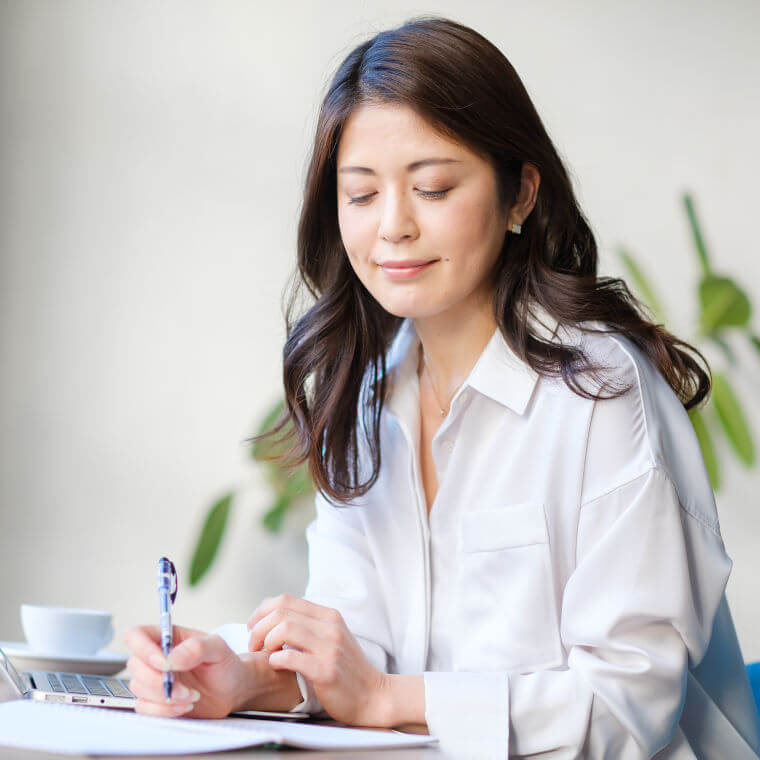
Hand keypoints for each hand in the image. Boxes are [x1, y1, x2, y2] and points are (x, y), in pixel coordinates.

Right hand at [123, 624, 253, 718]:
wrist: (232, 690)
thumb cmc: (224, 664)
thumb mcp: (218, 648)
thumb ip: (197, 647)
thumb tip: (171, 658)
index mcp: (168, 638)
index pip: (136, 635)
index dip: (143, 649)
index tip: (164, 664)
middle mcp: (156, 657)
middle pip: (134, 665)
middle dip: (159, 681)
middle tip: (185, 688)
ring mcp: (153, 680)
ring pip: (138, 688)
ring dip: (166, 697)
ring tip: (191, 696)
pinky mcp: (154, 701)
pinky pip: (144, 708)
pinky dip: (165, 710)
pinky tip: (186, 705)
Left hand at [247, 594, 390, 726]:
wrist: (373, 696)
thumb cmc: (346, 670)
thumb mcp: (332, 638)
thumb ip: (309, 625)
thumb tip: (275, 617)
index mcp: (329, 616)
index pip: (286, 600)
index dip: (262, 611)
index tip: (253, 626)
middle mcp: (330, 627)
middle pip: (281, 613)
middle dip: (259, 627)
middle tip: (254, 644)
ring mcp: (330, 648)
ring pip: (284, 630)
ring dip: (265, 642)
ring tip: (264, 654)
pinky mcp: (326, 671)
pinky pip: (290, 657)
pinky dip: (275, 660)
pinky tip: (276, 665)